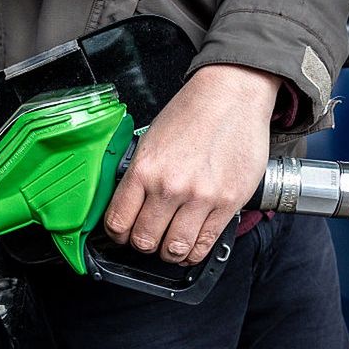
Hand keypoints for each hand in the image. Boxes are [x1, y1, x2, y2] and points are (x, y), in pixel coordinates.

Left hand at [105, 64, 280, 264]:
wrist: (232, 95)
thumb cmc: (192, 113)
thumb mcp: (150, 140)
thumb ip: (139, 176)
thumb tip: (128, 207)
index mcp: (144, 169)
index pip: (117, 222)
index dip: (117, 234)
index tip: (122, 234)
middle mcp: (170, 186)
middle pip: (144, 241)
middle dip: (142, 244)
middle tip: (148, 238)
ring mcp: (200, 197)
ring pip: (174, 250)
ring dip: (169, 253)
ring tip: (170, 245)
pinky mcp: (227, 203)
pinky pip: (205, 244)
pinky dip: (194, 253)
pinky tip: (191, 246)